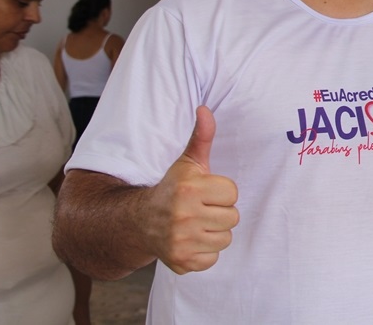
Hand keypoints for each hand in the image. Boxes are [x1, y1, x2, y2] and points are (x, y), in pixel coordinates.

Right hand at [147, 105, 238, 273]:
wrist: (139, 222)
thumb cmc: (173, 189)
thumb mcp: (187, 162)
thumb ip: (201, 136)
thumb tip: (205, 109)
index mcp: (189, 189)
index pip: (232, 193)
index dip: (222, 192)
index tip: (205, 192)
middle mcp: (184, 216)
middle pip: (232, 217)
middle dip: (220, 213)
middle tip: (200, 209)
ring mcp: (181, 241)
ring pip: (225, 239)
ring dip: (214, 232)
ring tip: (196, 224)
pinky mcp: (181, 262)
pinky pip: (213, 258)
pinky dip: (204, 252)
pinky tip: (191, 240)